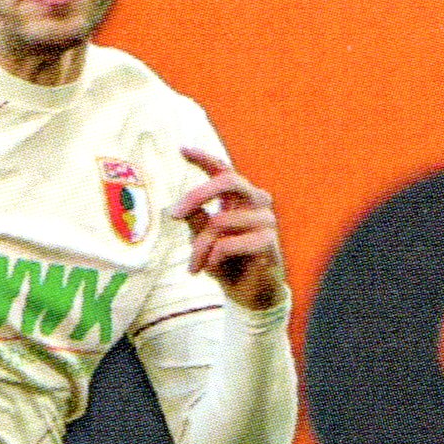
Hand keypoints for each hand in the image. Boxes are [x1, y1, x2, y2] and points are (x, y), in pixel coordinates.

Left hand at [171, 148, 286, 311]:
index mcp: (240, 198)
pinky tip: (214, 268)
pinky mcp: (269, 240)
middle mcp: (257, 201)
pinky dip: (214, 258)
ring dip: (200, 247)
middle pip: (227, 181)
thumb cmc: (227, 263)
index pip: (224, 170)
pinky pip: (229, 243)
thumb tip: (181, 207)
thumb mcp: (204, 240)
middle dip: (196, 195)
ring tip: (195, 265)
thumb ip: (196, 220)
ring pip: (220, 221)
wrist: (249, 295)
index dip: (204, 158)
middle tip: (174, 215)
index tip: (182, 149)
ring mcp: (266, 219)